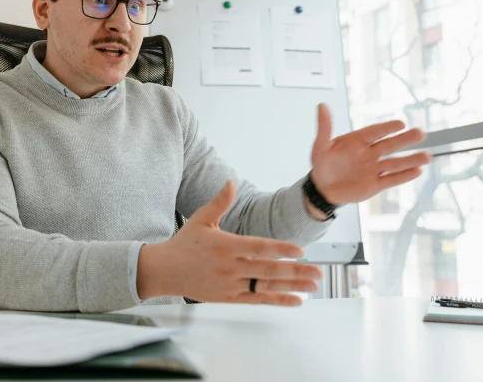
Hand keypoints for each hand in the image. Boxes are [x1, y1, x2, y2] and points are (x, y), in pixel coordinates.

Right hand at [137, 181, 322, 305]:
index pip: (258, 247)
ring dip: (292, 287)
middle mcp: (229, 267)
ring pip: (265, 286)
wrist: (165, 271)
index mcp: (225, 245)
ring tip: (313, 286)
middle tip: (318, 273)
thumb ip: (219, 202)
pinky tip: (296, 300)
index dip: (280, 249)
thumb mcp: (200, 219)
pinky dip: (278, 300)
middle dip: (295, 272)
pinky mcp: (229, 297)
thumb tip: (231, 183)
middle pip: (267, 270)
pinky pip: (257, 300)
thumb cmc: (184, 243)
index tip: (300, 251)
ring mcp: (230, 284)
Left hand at [310, 104, 431, 204]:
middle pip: (390, 145)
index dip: (387, 128)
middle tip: (421, 133)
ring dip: (410, 160)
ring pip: (394, 163)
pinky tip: (418, 171)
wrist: (322, 188)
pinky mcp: (375, 184)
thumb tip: (322, 105)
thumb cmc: (322, 164)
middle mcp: (369, 153)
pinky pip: (391, 179)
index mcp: (358, 141)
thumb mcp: (321, 146)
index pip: (375, 132)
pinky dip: (403, 176)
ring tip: (427, 156)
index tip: (401, 124)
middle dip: (405, 140)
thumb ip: (324, 127)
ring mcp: (373, 169)